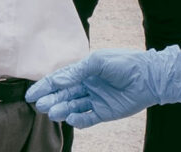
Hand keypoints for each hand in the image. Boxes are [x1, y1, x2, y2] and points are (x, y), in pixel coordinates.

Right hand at [25, 46, 180, 127]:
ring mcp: (95, 99)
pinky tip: (70, 119)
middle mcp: (87, 85)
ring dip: (61, 110)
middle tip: (39, 105)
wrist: (150, 76)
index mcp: (84, 71)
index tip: (31, 94)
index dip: (45, 86)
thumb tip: (58, 80)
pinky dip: (78, 120)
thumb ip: (77, 71)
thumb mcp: (98, 62)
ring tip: (52, 113)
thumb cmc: (125, 63)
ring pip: (72, 107)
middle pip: (63, 95)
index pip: (60, 79)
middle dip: (50, 100)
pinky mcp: (104, 112)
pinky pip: (87, 118)